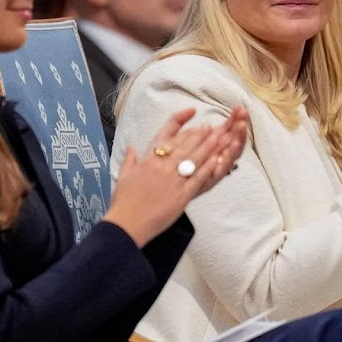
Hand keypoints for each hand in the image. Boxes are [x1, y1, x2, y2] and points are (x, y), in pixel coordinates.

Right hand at [106, 107, 247, 247]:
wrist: (127, 223)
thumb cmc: (123, 202)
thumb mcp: (123, 176)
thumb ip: (129, 159)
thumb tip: (131, 147)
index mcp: (148, 161)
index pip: (168, 138)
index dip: (181, 126)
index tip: (191, 117)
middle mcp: (162, 167)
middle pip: (185, 146)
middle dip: (200, 135)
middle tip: (211, 127)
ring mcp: (173, 180)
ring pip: (194, 159)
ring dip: (208, 147)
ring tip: (219, 137)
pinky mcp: (182, 195)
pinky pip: (198, 178)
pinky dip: (208, 167)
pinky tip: (217, 160)